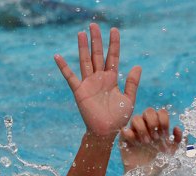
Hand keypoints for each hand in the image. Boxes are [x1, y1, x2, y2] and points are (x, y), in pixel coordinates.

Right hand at [54, 23, 139, 137]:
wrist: (106, 131)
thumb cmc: (118, 118)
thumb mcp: (129, 99)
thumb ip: (132, 83)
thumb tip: (138, 66)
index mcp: (112, 79)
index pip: (112, 57)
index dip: (114, 44)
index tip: (114, 30)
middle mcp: (99, 78)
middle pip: (97, 55)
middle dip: (97, 40)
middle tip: (94, 25)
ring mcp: (89, 83)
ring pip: (85, 61)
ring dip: (83, 48)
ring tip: (81, 33)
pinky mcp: (80, 91)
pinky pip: (70, 77)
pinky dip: (64, 67)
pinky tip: (58, 56)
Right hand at [119, 108, 182, 172]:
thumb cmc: (159, 164)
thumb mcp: (172, 153)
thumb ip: (178, 140)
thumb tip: (177, 128)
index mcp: (159, 128)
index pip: (161, 113)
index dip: (164, 120)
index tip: (165, 134)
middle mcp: (147, 127)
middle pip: (148, 111)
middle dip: (153, 122)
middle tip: (155, 138)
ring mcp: (135, 132)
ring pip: (136, 118)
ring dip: (142, 129)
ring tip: (146, 143)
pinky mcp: (124, 139)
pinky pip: (124, 129)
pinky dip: (130, 134)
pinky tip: (135, 144)